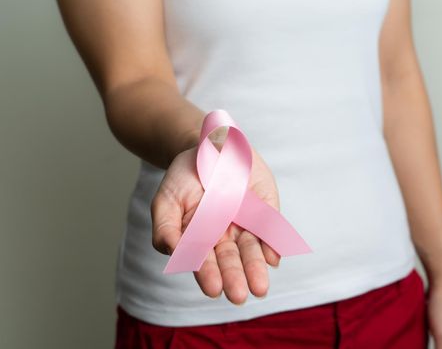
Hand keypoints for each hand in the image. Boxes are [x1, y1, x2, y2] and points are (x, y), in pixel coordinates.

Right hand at [151, 141, 280, 304]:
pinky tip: (272, 257)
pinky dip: (273, 242)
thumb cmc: (184, 178)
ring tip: (259, 288)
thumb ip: (166, 229)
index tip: (213, 288)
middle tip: (239, 296)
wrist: (209, 147)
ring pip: (253, 249)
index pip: (204, 261)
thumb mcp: (166, 199)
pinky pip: (271, 227)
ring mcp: (247, 223)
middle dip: (235, 278)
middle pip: (231, 260)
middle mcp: (225, 236)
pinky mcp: (266, 209)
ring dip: (256, 268)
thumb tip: (174, 255)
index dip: (208, 274)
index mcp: (199, 239)